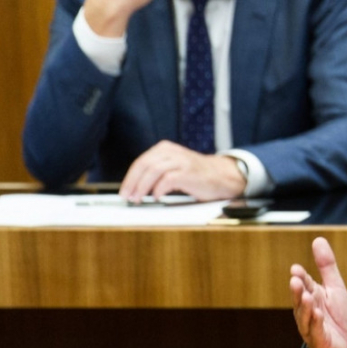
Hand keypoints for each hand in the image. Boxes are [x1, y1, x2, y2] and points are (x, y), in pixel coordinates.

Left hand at [118, 140, 245, 201]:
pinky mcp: (189, 172)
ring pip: (154, 170)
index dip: (130, 178)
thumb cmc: (196, 175)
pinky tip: (157, 197)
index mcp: (166, 148)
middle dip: (133, 183)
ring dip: (143, 187)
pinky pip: (168, 179)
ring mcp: (182, 161)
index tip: (124, 191)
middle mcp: (173, 152)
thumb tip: (134, 187)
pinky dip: (159, 189)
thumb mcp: (173, 166)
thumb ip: (157, 170)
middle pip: (145, 165)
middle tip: (128, 197)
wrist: (222, 176)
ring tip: (139, 199)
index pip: (141, 162)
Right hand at [290, 237, 346, 347]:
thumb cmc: (336, 316)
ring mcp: (311, 326)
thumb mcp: (335, 286)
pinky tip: (318, 314)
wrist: (346, 341)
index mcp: (311, 295)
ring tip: (307, 296)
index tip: (296, 268)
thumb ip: (326, 265)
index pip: (304, 283)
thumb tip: (318, 240)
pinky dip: (316, 323)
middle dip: (297, 291)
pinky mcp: (319, 339)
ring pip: (305, 316)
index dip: (300, 277)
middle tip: (295, 280)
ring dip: (305, 307)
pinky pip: (316, 331)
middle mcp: (308, 311)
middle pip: (300, 300)